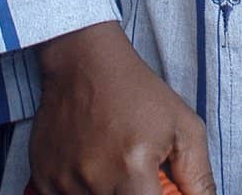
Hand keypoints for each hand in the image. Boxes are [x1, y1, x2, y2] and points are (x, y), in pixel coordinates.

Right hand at [32, 21, 214, 194]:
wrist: (84, 60)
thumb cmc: (136, 91)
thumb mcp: (183, 125)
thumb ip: (199, 177)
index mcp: (132, 169)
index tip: (156, 191)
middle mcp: (95, 179)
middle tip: (134, 176)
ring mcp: (64, 181)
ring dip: (106, 194)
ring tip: (112, 166)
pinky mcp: (43, 177)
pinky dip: (79, 192)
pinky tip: (90, 170)